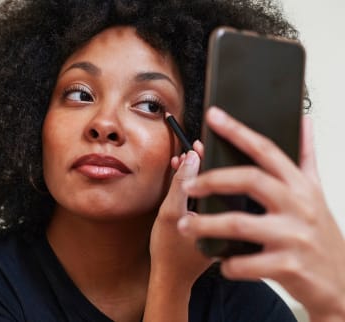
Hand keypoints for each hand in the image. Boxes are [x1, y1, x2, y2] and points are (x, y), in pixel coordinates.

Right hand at [144, 150, 211, 321]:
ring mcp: (224, 223)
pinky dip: (198, 186)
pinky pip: (210, 198)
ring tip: (187, 160)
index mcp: (227, 217)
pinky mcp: (216, 224)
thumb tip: (192, 159)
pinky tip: (187, 178)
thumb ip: (180, 185)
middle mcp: (231, 220)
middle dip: (205, 162)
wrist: (170, 279)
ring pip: (217, 189)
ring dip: (201, 173)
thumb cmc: (169, 251)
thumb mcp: (170, 213)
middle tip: (194, 148)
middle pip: (224, 181)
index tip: (197, 146)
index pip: (223, 178)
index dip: (208, 158)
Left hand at [178, 107, 344, 320]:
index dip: (237, 131)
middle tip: (188, 185)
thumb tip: (304, 120)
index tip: (213, 116)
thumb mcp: (316, 192)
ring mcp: (293, 237)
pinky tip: (220, 261)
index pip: (266, 150)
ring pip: (239, 223)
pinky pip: (245, 263)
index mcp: (300, 186)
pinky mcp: (287, 267)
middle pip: (249, 180)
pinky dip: (228, 263)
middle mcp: (298, 206)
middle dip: (212, 180)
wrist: (342, 283)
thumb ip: (306, 157)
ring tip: (184, 225)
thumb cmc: (321, 235)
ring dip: (206, 224)